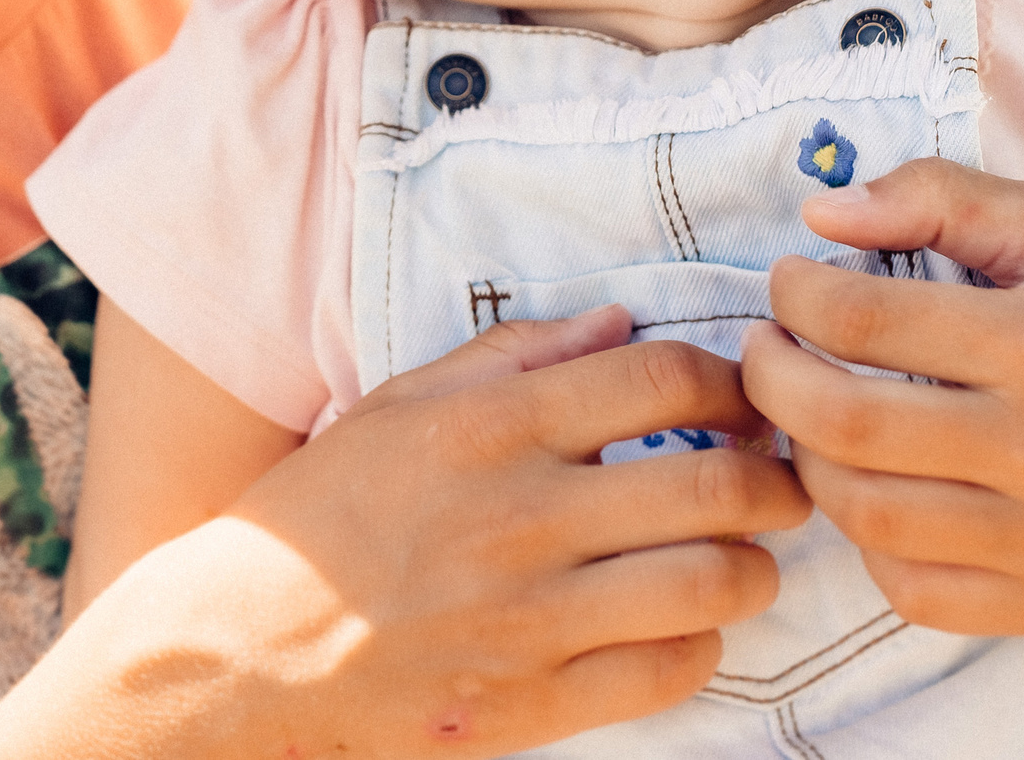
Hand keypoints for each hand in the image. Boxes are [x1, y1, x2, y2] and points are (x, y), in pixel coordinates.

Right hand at [0, 309, 809, 759]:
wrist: (241, 647)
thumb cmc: (324, 514)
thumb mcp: (400, 405)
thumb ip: (512, 354)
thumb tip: (619, 321)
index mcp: (489, 427)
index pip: (660, 377)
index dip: (731, 377)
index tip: (745, 391)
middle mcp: (520, 515)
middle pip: (714, 481)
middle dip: (775, 476)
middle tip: (781, 476)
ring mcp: (530, 617)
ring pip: (711, 583)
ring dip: (751, 566)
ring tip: (741, 556)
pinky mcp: (531, 702)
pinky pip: (667, 672)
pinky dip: (700, 647)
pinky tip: (682, 626)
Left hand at [741, 157, 1023, 635]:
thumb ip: (937, 198)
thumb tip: (820, 214)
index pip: (862, 321)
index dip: (795, 297)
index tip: (788, 283)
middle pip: (844, 424)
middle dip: (771, 378)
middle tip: (765, 348)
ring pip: (864, 514)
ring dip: (806, 458)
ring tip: (808, 414)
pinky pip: (912, 591)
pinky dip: (867, 541)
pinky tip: (873, 485)